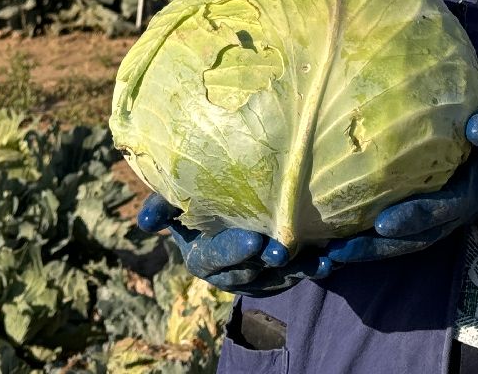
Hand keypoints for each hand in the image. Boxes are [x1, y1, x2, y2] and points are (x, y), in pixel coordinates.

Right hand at [137, 194, 332, 296]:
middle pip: (249, 273)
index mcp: (201, 256)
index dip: (233, 251)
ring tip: (320, 261)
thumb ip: (164, 205)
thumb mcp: (176, 200)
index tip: (254, 241)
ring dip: (299, 272)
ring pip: (278, 279)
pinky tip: (332, 258)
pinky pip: (297, 276)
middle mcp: (228, 273)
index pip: (215, 257)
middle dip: (268, 264)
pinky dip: (312, 268)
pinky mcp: (279, 275)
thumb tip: (145, 221)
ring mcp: (255, 277)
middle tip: (285, 251)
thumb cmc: (195, 197)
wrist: (225, 207)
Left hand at [325, 103, 477, 264]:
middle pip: (414, 239)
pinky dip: (371, 240)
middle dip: (377, 248)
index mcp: (470, 193)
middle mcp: (452, 213)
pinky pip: (399, 233)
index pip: (440, 210)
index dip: (414, 218)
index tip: (383, 223)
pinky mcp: (429, 213)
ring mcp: (440, 218)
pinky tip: (337, 239)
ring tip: (329, 255)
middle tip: (339, 252)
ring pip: (403, 243)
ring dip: (368, 251)